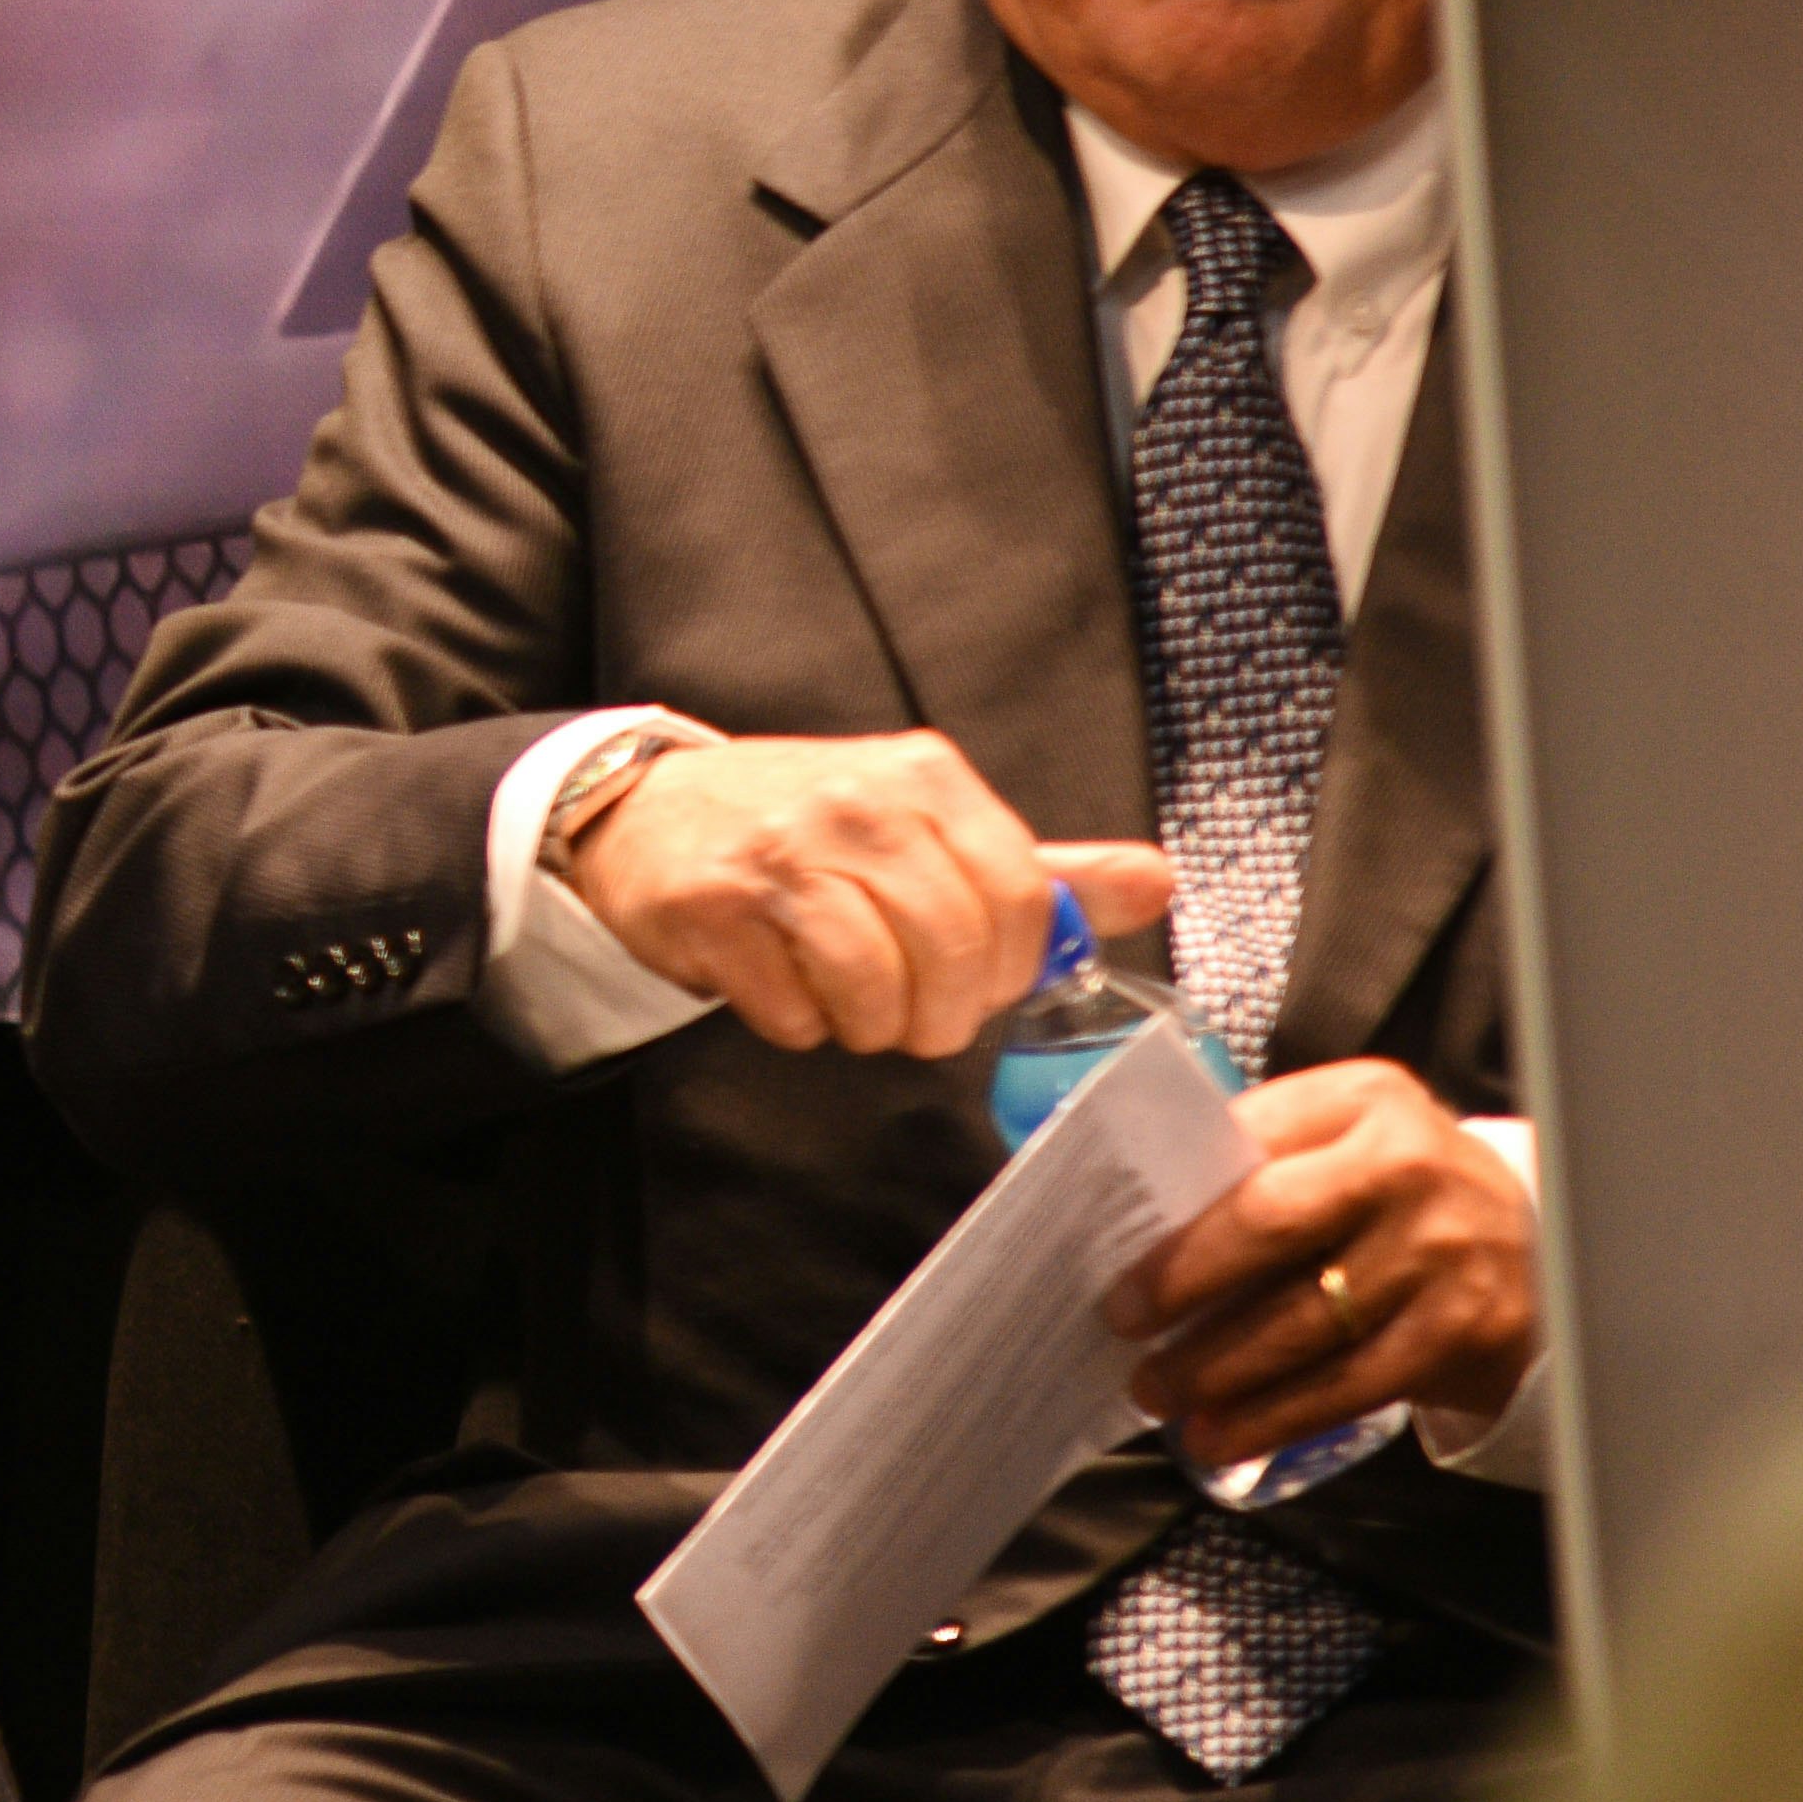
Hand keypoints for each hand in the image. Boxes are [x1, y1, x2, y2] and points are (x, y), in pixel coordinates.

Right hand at [565, 725, 1180, 1060]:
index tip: (980, 981)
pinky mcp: (714, 905)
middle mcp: (855, 804)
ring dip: (870, 1024)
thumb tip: (1156, 881)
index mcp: (923, 777)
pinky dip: (799, 1024)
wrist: (646, 809)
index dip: (1012, 966)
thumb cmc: (806, 828)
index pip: (1021, 895)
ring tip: (849, 1001)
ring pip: (876, 989)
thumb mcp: (926, 824)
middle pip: (953, 952)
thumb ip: (1040, 866)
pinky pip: (794, 1011)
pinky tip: (783, 987)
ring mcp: (780, 852)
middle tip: (914, 1012)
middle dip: (941, 1012)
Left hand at [1116, 1060, 1542, 1471]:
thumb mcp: (1348, 1142)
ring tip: (1160, 1394)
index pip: (1248, 1144)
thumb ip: (1264, 1160)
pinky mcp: (1463, 1330)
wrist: (1541, 1252)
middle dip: (1183, 1284)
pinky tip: (1224, 1435)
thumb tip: (1141, 1226)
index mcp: (1365, 1100)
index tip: (1117, 1259)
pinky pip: (1349, 1385)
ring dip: (1217, 1369)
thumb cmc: (1402, 1194)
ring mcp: (1443, 1251)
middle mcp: (1410, 1166)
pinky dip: (1275, 1418)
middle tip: (1124, 1326)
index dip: (1177, 1208)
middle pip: (1270, 1225)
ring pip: (1304, 1322)